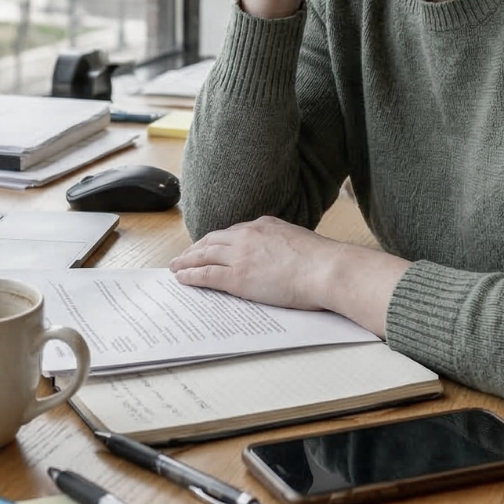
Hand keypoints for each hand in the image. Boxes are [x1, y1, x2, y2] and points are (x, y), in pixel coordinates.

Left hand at [169, 216, 341, 311]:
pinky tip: (181, 278)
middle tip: (184, 255)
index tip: (209, 246)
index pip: (232, 233)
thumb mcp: (300, 241)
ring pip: (204, 255)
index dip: (217, 241)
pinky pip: (205, 275)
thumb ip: (284, 243)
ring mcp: (240, 255)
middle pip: (212, 240)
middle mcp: (248, 235)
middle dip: (196, 248)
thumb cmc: (323, 261)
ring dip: (186, 261)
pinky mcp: (237, 276)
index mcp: (264, 225)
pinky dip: (190, 276)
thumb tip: (283, 254)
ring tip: (175, 267)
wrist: (327, 269)